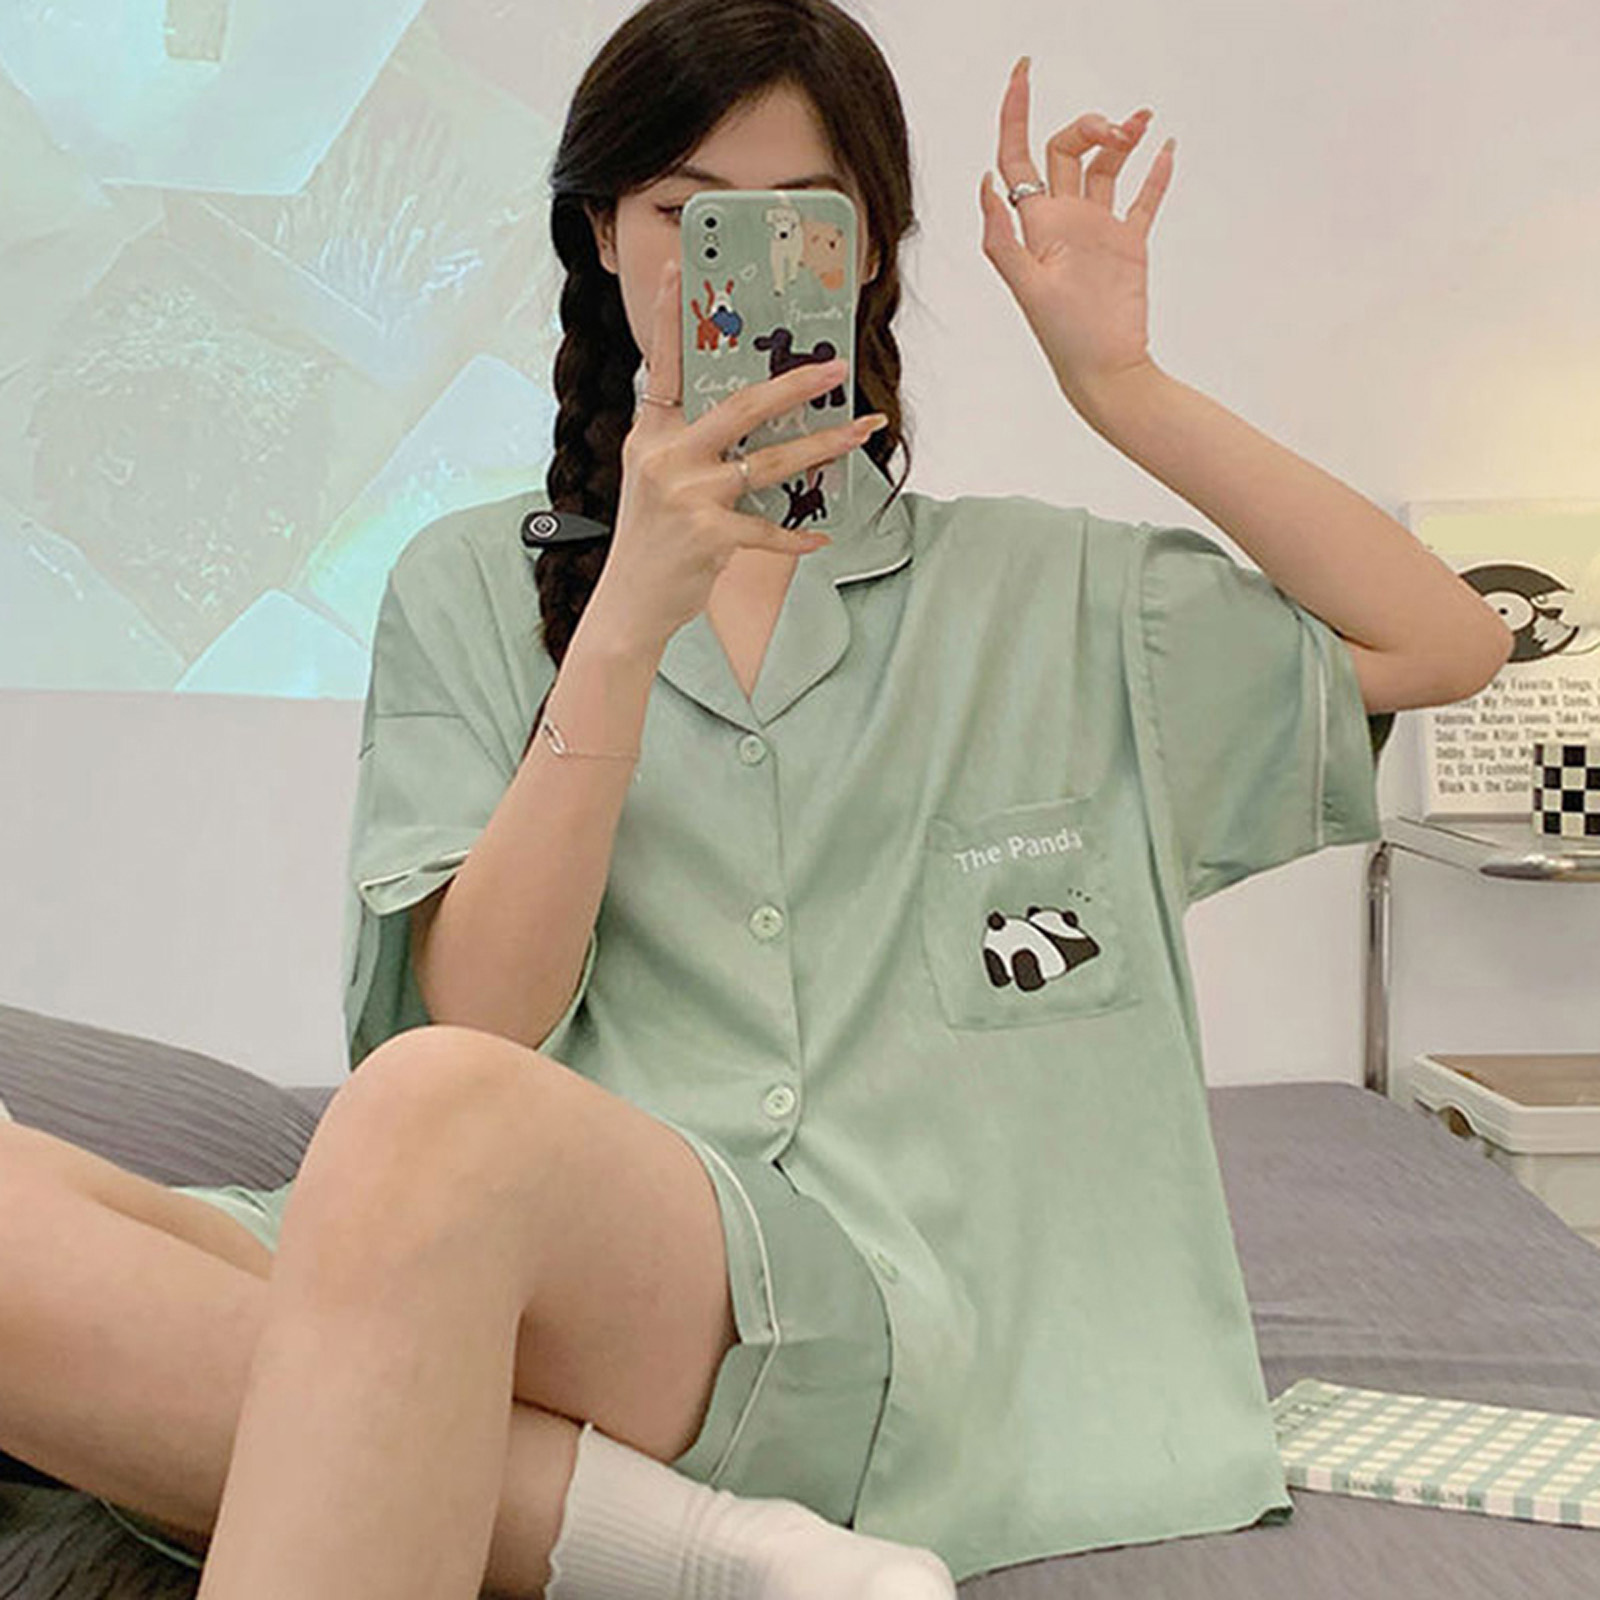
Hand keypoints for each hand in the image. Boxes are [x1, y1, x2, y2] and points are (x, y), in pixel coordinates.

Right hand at [595, 259, 885, 650]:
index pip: (662, 365)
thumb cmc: (652, 540)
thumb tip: (751, 419)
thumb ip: (691, 446)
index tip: (680, 268)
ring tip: (862, 431)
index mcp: (652, 435)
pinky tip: (820, 536)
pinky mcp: (709, 536)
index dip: (669, 316)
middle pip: (743, 407)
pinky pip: (769, 529)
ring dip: (824, 446)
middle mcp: (667, 457)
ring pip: (771, 462)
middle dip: (797, 384)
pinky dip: (798, 536)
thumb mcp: (657, 480)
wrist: (630, 604)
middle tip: (836, 368)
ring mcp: (688, 496)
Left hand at [978, 57, 1174, 419]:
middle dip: (1087, 126)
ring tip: (1141, 122)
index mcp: (1036, 225)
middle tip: (1114, 129)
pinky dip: (1155, 172)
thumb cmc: (1065, 339)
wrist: (1107, 370)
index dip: (1015, 111)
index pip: (1017, 155)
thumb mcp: (1027, 288)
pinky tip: (1165, 148)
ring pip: (1105, 167)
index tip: (1023, 69)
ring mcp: (1097, 232)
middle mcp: (1063, 222)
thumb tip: (985, 182)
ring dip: (1121, 138)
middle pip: (1066, 151)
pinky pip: (1143, 199)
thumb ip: (1003, 238)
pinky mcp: (1128, 245)